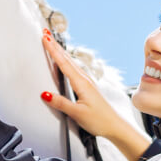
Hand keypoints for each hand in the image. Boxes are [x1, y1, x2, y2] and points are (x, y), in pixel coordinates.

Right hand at [39, 30, 151, 160]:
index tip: (45, 38)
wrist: (115, 126)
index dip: (53, 50)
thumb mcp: (77, 113)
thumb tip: (45, 94)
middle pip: (67, 59)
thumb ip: (61, 103)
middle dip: (55, 46)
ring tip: (52, 44)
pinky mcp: (88, 87)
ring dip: (60, 52)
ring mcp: (87, 82)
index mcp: (82, 83)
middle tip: (45, 34)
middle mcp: (85, 80)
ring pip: (71, 63)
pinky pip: (74, 69)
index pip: (64, 63)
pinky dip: (66, 62)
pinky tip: (65, 63)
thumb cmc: (99, 120)